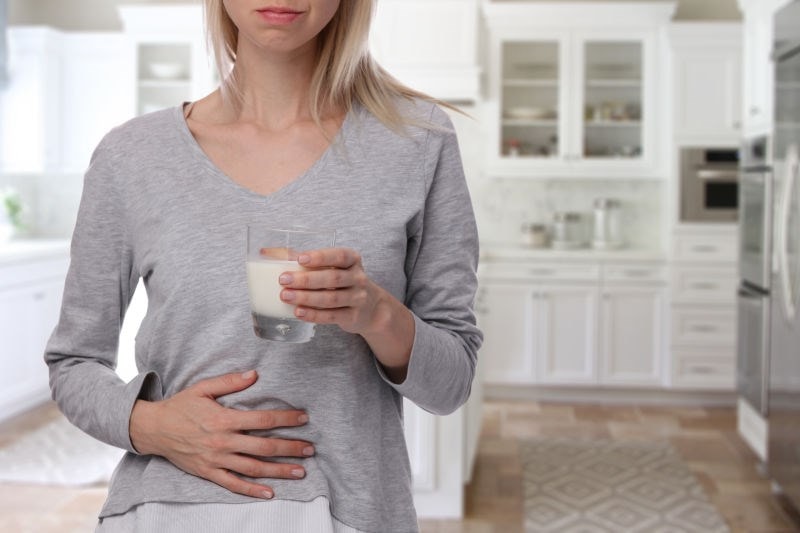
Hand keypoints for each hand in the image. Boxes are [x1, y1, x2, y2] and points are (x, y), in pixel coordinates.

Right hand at [129, 370, 312, 499]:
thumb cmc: (180, 406)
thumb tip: (254, 374)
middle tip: (310, 449)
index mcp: (224, 419)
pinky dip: (252, 490)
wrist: (153, 429)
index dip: (285, 419)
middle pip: (264, 447)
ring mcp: (216, 460)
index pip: (262, 420)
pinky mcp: (209, 473)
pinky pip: (233, 484)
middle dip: (290, 448)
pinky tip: (269, 493)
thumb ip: (230, 382)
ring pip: (253, 468)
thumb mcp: (203, 388)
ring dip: (279, 471)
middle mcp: (223, 442)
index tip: (303, 418)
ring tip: (300, 472)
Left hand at [277, 248, 383, 335]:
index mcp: (352, 260)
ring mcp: (357, 298)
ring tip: (285, 296)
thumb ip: (303, 259)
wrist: (370, 308)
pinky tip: (298, 312)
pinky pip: (332, 316)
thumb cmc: (342, 281)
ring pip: (331, 298)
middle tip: (283, 280)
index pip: (339, 256)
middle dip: (306, 279)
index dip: (320, 257)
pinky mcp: (352, 316)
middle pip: (332, 278)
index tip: (300, 259)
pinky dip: (314, 314)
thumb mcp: (331, 267)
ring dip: (306, 298)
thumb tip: (266, 252)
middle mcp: (358, 278)